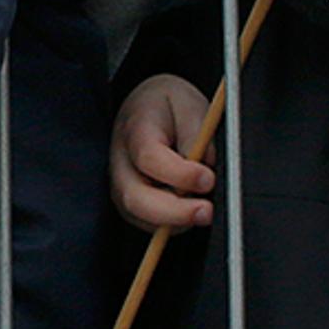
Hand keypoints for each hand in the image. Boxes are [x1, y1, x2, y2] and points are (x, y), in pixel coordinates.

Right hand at [111, 74, 213, 231]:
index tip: (208, 178)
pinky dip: (170, 224)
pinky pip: (146, 223)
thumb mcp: (188, 104)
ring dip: (174, 221)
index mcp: (135, 128)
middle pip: (134, 197)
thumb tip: (203, 170)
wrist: (146, 107)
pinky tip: (189, 210)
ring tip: (202, 209)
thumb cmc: (169, 106)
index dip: (180, 174)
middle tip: (206, 211)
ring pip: (139, 216)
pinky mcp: (128, 201)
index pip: (149, 158)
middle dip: (173, 212)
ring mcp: (120, 182)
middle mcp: (120, 159)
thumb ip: (196, 135)